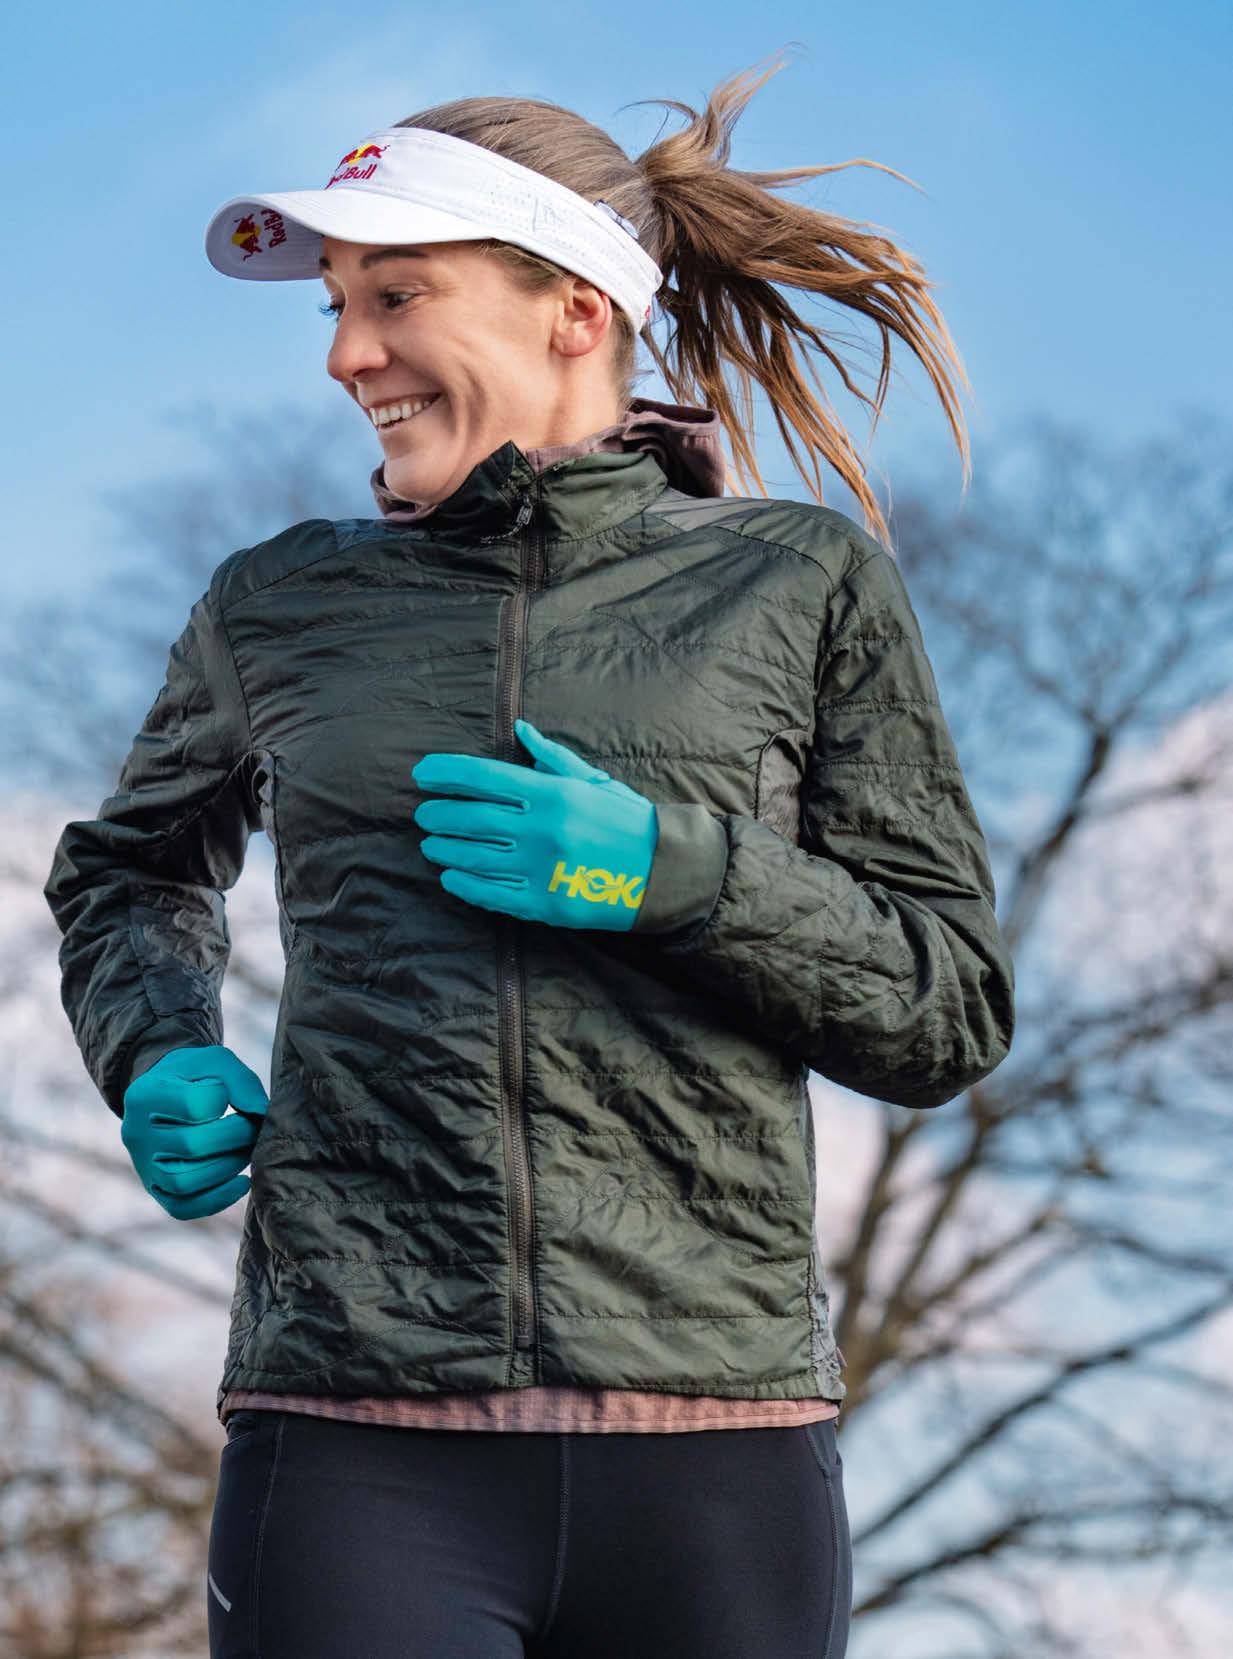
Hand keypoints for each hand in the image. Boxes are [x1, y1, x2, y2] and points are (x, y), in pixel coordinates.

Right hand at [121, 1044, 268, 1219]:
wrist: (167, 1093)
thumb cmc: (196, 1077)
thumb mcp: (215, 1062)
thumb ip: (240, 1081)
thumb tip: (260, 1112)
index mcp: (146, 1094)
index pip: (194, 1104)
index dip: (225, 1100)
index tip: (233, 1096)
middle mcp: (136, 1132)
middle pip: (191, 1145)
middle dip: (235, 1137)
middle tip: (253, 1128)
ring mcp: (143, 1164)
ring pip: (184, 1181)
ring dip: (227, 1167)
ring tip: (244, 1151)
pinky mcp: (155, 1188)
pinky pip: (182, 1208)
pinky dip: (217, 1199)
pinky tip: (241, 1182)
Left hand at [411, 718, 657, 930]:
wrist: (663, 872)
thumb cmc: (627, 822)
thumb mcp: (594, 782)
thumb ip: (553, 758)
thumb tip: (520, 732)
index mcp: (552, 794)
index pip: (483, 777)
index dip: (445, 773)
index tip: (422, 773)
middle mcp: (541, 829)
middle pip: (470, 818)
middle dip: (438, 814)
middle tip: (423, 813)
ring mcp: (540, 869)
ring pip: (473, 857)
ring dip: (444, 848)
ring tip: (430, 844)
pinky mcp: (543, 904)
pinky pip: (490, 894)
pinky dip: (463, 884)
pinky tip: (450, 876)